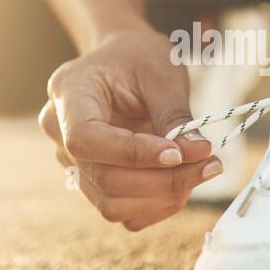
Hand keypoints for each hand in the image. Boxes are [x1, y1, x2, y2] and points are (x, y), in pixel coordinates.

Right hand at [39, 27, 218, 230]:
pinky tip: (182, 181)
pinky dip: (157, 205)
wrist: (124, 62)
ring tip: (201, 170)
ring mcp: (72, 162)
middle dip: (163, 179)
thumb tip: (199, 154)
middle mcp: (60, 132)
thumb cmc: (140, 59)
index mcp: (68, 93)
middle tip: (210, 163)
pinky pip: (122, 211)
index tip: (179, 152)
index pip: (86, 139)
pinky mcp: (92, 182)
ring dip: (163, 196)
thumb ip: (176, 115)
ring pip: (112, 204)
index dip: (133, 154)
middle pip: (104, 178)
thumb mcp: (162, 74)